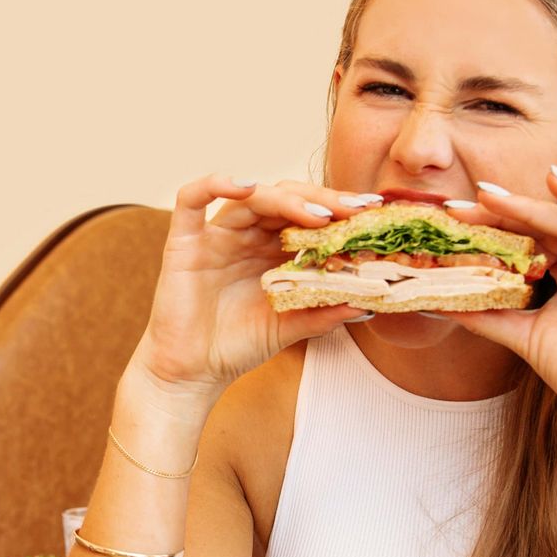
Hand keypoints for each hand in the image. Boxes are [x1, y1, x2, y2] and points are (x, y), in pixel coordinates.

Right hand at [135, 174, 381, 397]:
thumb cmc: (239, 346)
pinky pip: (191, 200)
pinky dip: (215, 184)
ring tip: (318, 214)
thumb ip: (324, 312)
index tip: (372, 213)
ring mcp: (216, 235)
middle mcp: (247, 235)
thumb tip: (370, 302)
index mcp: (273, 249)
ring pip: (251, 196)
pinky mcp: (184, 241)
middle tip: (354, 210)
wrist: (193, 373)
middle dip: (322, 201)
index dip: (338, 210)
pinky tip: (244, 186)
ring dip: (286, 200)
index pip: (308, 215)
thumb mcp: (291, 326)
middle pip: (285, 199)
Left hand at [436, 167, 556, 467]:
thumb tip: (440, 299)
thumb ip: (489, 314)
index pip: (527, 241)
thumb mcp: (525, 336)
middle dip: (502, 214)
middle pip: (543, 227)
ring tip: (490, 196)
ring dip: (529, 207)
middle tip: (462, 204)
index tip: (452, 221)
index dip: (491, 228)